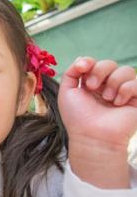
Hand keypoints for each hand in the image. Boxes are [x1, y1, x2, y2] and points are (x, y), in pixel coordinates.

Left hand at [58, 57, 136, 188]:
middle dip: (99, 71)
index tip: (82, 68)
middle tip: (92, 87)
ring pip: (125, 70)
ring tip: (106, 99)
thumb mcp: (67, 93)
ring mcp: (122, 93)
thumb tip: (81, 59)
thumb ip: (71, 73)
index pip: (94, 63)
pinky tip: (117, 103)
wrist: (92, 137)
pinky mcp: (136, 100)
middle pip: (109, 63)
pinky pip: (136, 83)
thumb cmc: (77, 118)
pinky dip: (126, 89)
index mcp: (91, 84)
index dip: (88, 62)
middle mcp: (107, 86)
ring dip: (113, 82)